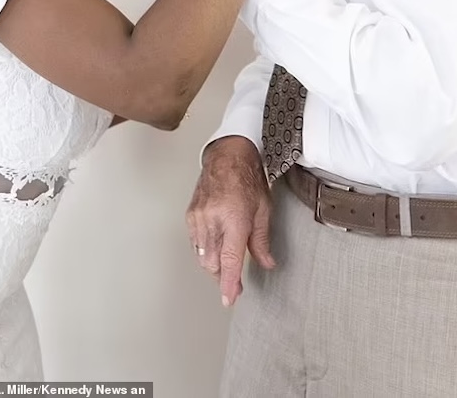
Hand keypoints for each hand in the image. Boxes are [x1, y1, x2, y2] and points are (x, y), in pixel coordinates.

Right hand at [186, 136, 274, 306]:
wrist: (227, 156)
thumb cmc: (247, 177)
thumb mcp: (263, 209)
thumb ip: (262, 240)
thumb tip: (266, 263)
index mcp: (234, 218)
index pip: (230, 259)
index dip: (229, 283)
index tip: (229, 299)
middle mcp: (213, 219)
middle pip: (213, 263)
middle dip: (224, 276)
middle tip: (236, 282)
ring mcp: (198, 217)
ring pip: (202, 256)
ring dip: (214, 265)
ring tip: (226, 262)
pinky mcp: (190, 215)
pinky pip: (195, 244)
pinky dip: (205, 251)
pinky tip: (215, 246)